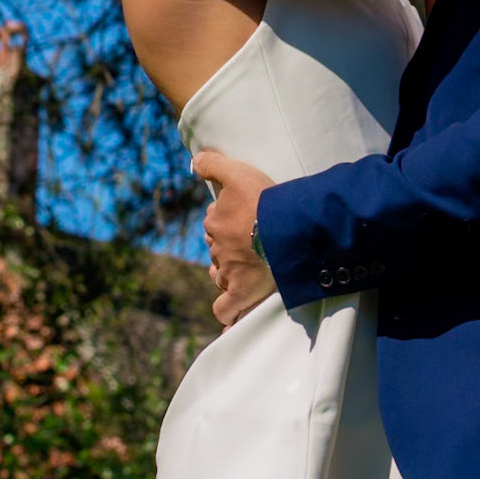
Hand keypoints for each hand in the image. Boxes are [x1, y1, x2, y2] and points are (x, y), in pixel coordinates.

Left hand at [192, 149, 276, 324]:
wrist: (286, 226)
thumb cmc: (264, 199)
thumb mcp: (237, 171)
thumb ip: (213, 165)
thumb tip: (193, 161)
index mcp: (216, 221)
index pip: (215, 223)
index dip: (228, 221)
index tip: (246, 219)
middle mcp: (218, 247)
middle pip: (218, 249)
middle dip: (229, 248)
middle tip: (252, 244)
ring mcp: (229, 271)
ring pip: (221, 275)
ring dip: (228, 275)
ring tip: (247, 272)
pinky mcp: (242, 291)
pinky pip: (226, 308)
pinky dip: (227, 313)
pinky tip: (230, 317)